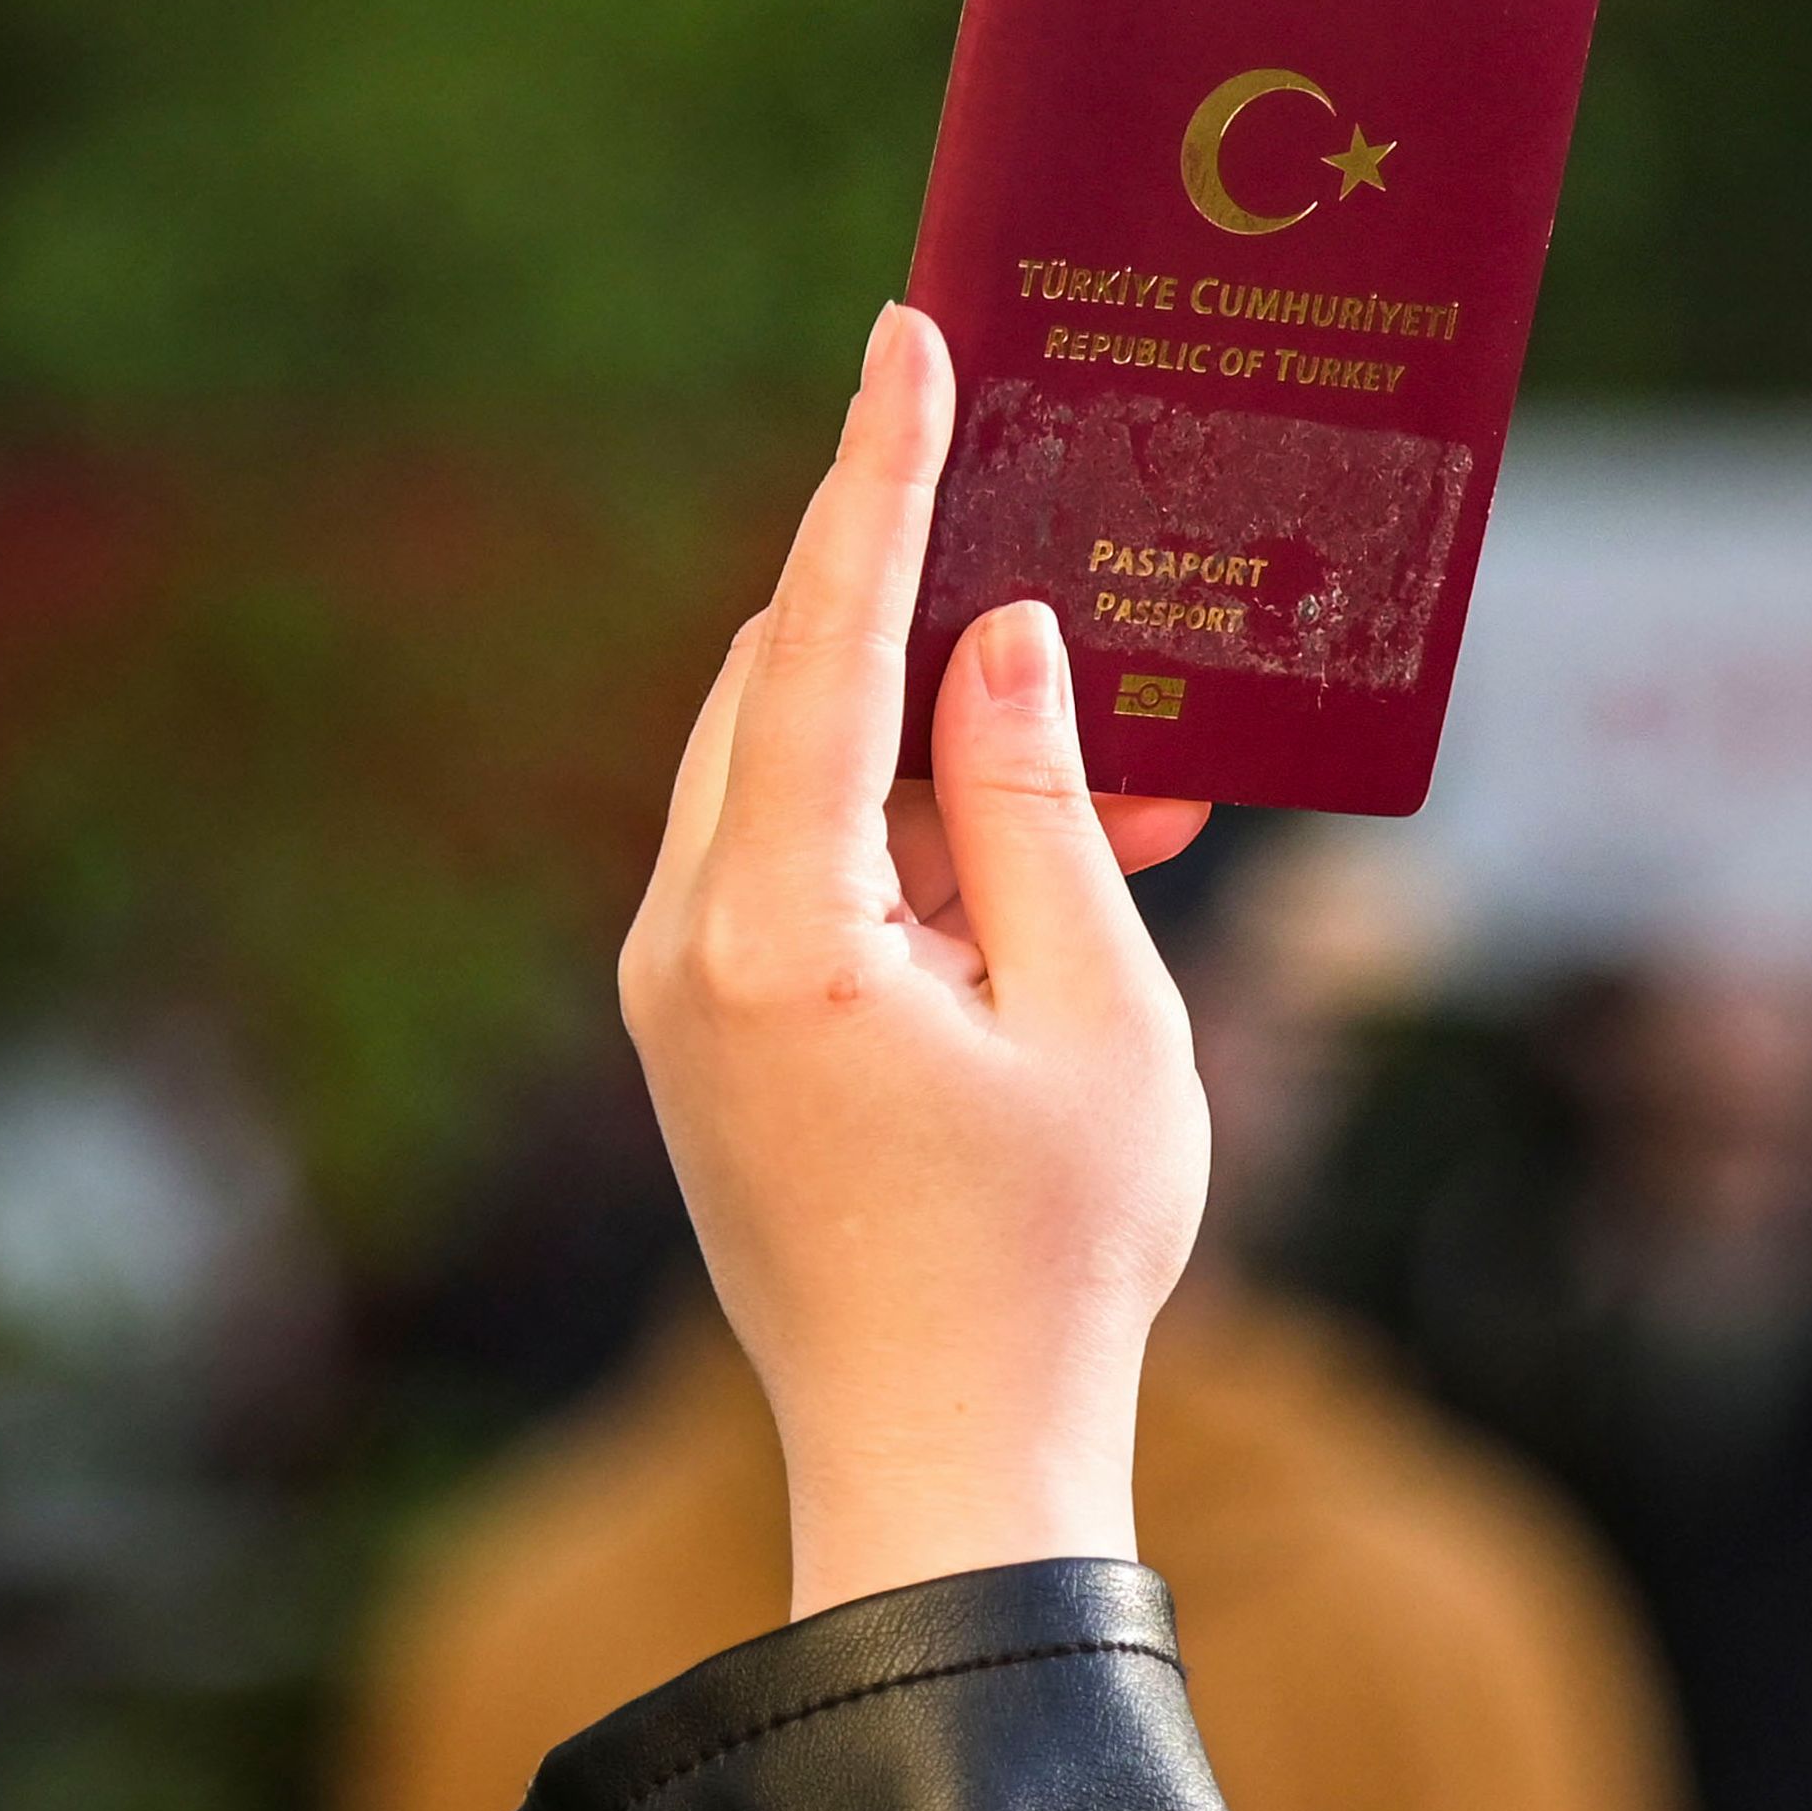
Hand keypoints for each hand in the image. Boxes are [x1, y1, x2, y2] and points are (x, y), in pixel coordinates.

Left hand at [622, 307, 1218, 1615]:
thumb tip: (1002, 638)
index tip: (908, 342)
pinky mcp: (712, 1038)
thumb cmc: (1050, 1261)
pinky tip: (1056, 858)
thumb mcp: (1101, 1012)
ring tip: (1130, 774)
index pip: (826, 647)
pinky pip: (799, 869)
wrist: (947, 1468)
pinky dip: (916, 834)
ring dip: (940, 743)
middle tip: (1076, 555)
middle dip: (931, 615)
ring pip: (793, 777)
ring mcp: (680, 997)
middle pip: (786, 690)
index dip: (879, 482)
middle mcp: (688, 947)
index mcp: (777, 937)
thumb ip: (1046, 806)